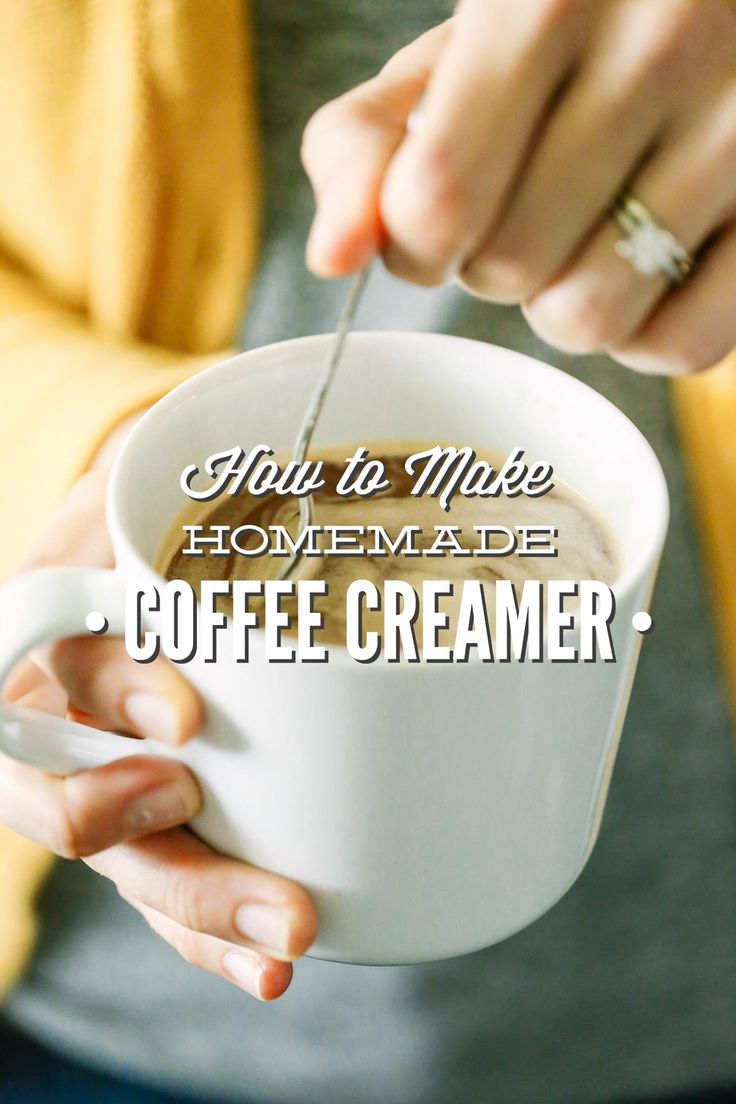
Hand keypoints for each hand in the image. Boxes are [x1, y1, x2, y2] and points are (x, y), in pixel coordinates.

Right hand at [1, 448, 316, 1000]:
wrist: (142, 538)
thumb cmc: (146, 509)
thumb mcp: (142, 479)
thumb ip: (165, 482)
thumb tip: (262, 444)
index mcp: (44, 634)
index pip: (52, 681)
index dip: (110, 706)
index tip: (183, 720)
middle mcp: (58, 720)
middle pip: (78, 808)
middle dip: (164, 855)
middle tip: (267, 891)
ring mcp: (103, 778)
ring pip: (127, 865)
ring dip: (204, 912)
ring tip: (286, 939)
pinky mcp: (157, 817)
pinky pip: (167, 891)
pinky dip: (212, 936)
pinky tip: (272, 962)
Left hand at [303, 0, 735, 374]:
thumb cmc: (572, 25)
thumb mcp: (454, 54)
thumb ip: (366, 144)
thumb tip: (331, 258)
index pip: (435, 202)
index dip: (413, 241)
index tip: (435, 218)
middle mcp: (662, 45)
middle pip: (508, 270)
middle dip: (489, 262)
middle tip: (526, 203)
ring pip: (590, 318)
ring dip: (560, 302)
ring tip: (585, 233)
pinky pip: (680, 347)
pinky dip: (642, 333)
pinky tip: (643, 267)